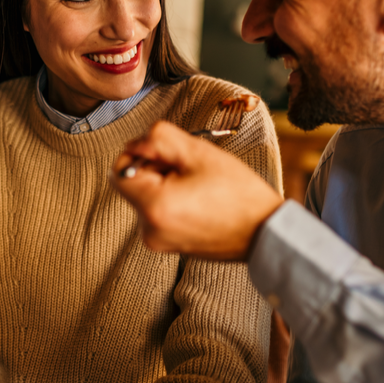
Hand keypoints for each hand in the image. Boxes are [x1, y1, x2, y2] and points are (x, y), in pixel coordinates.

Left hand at [110, 121, 283, 259]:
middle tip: (189, 168)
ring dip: (164, 182)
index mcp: (154, 207)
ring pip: (145, 195)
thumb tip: (136, 142)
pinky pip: (157, 211)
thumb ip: (159, 139)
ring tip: (198, 185)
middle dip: (155, 167)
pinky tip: (198, 198)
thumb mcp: (198, 152)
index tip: (169, 154)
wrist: (264, 232)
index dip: (140, 153)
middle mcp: (148, 229)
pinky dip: (171, 198)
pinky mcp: (167, 243)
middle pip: (132, 183)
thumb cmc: (238, 193)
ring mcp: (156, 240)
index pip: (119, 169)